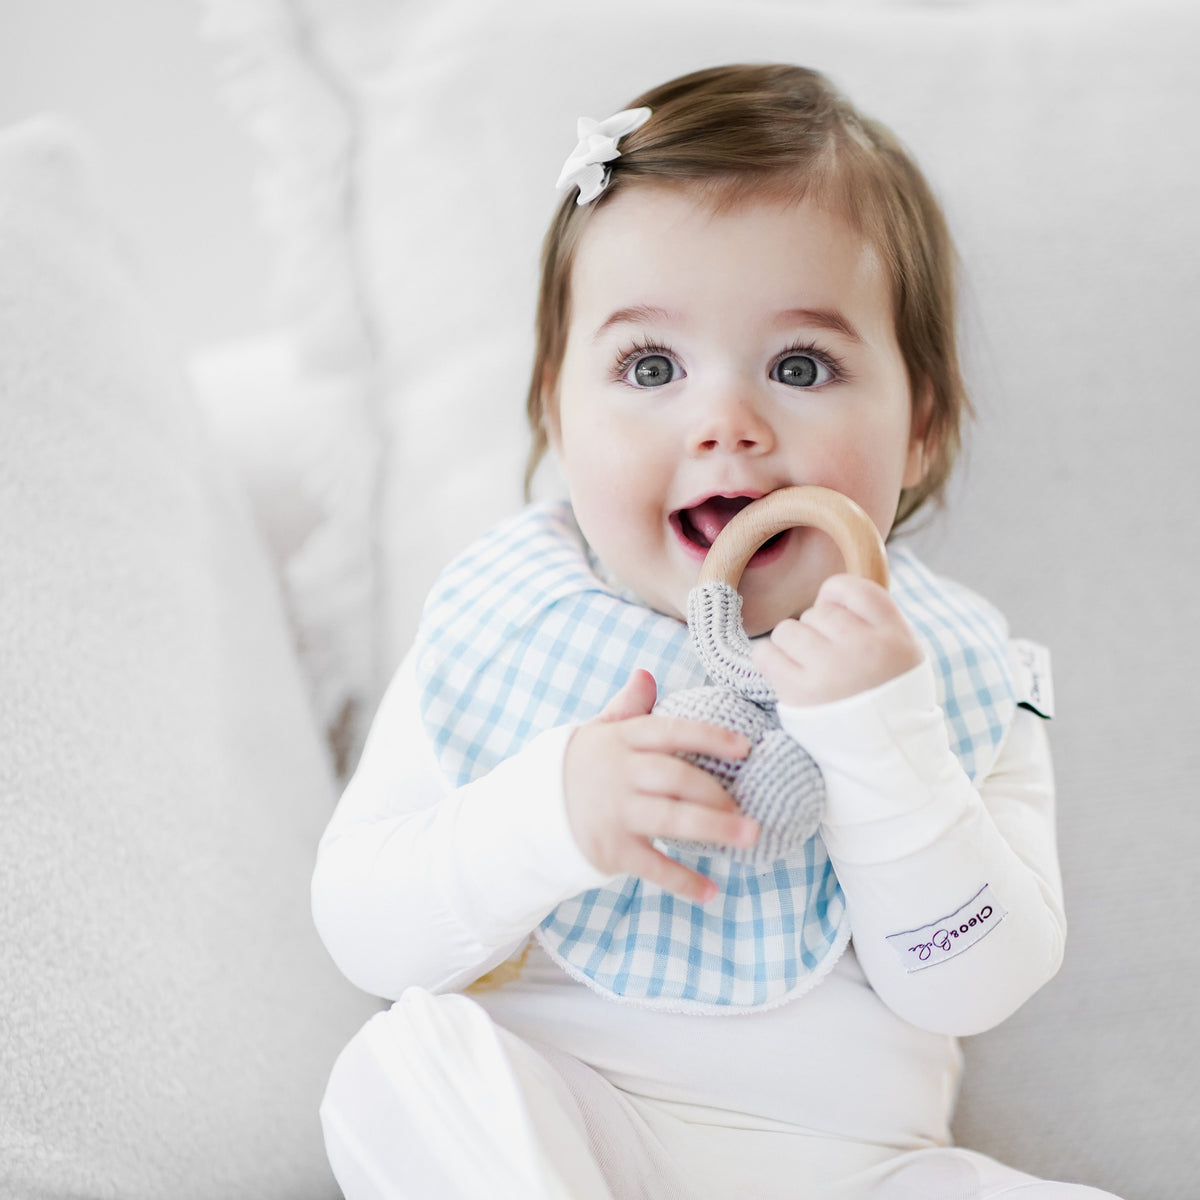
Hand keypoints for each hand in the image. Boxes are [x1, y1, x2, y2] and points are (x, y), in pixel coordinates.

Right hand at [563, 670, 756, 903]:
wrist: (528, 812)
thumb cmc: (578, 768)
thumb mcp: (597, 732)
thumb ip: (627, 707)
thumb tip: (646, 674)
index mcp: (621, 740)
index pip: (670, 732)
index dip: (709, 737)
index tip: (744, 747)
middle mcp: (621, 774)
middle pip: (676, 778)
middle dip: (717, 793)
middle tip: (749, 808)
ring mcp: (616, 813)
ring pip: (671, 819)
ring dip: (714, 829)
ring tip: (749, 837)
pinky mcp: (611, 849)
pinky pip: (653, 866)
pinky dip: (683, 881)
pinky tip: (712, 891)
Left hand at [751, 573, 923, 706]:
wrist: (887, 760)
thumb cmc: (888, 703)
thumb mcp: (904, 657)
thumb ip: (876, 623)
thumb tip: (825, 594)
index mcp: (895, 636)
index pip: (854, 589)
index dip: (836, 597)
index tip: (835, 617)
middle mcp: (865, 648)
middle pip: (817, 611)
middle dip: (816, 630)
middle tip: (825, 658)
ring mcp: (831, 669)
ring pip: (788, 629)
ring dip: (791, 645)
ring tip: (806, 668)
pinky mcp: (800, 692)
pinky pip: (765, 653)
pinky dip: (768, 660)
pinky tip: (783, 673)